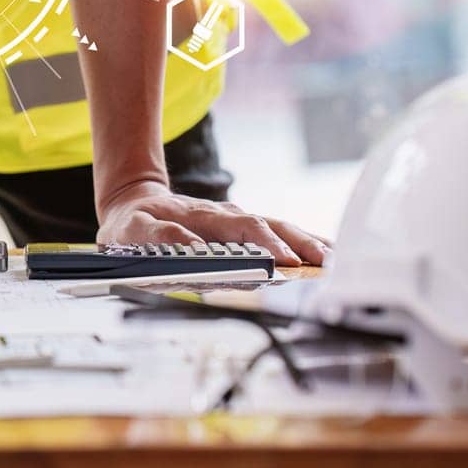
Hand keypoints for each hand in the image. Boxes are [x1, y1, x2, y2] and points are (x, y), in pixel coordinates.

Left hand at [97, 179, 329, 267]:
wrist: (133, 203)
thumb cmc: (133, 222)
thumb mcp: (132, 230)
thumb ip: (159, 236)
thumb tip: (195, 249)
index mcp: (204, 216)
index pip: (243, 229)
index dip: (265, 245)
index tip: (284, 262)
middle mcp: (226, 217)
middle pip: (270, 226)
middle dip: (298, 244)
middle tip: (325, 264)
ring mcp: (236, 223)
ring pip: (278, 229)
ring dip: (307, 244)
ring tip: (336, 262)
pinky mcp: (240, 232)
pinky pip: (275, 236)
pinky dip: (301, 243)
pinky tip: (324, 256)